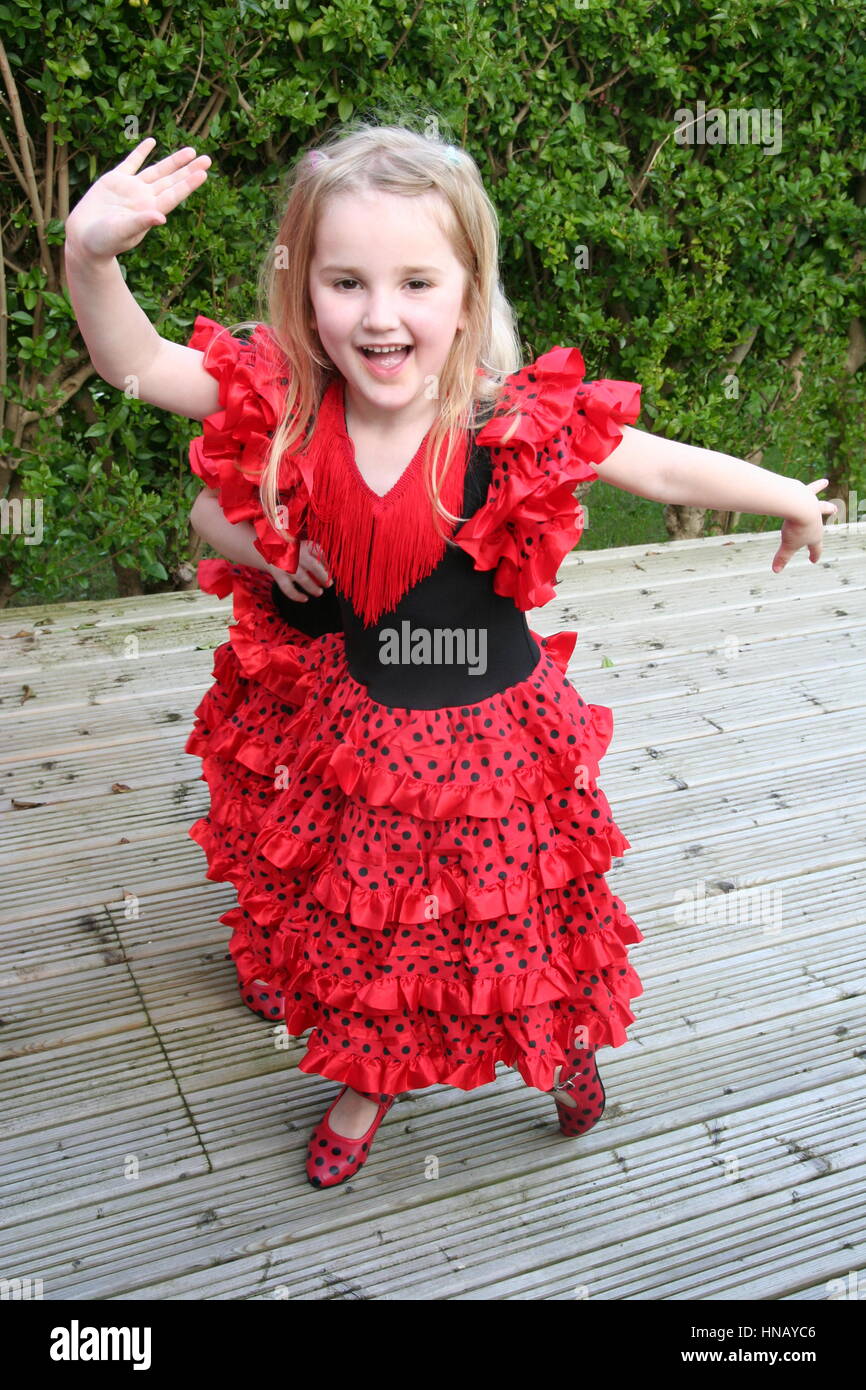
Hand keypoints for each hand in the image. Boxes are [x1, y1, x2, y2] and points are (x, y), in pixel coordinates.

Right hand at [64, 137, 210, 260]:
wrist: (84, 239)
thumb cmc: (104, 241)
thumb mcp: (123, 232)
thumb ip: (141, 223)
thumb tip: (161, 217)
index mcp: (149, 211)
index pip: (174, 195)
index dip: (189, 184)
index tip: (204, 173)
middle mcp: (144, 198)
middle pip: (171, 181)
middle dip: (189, 170)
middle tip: (207, 159)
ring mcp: (131, 188)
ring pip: (157, 171)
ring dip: (173, 161)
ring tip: (191, 151)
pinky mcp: (114, 181)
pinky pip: (131, 162)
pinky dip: (141, 152)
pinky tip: (152, 142)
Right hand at [269, 540, 332, 601]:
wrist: (266, 549)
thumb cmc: (290, 550)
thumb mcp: (303, 546)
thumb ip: (316, 556)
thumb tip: (328, 569)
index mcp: (303, 546)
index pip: (319, 554)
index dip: (326, 564)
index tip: (330, 573)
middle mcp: (296, 554)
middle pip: (314, 566)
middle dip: (323, 577)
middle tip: (329, 584)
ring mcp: (286, 565)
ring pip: (302, 579)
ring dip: (312, 587)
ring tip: (319, 592)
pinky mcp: (278, 574)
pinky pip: (288, 588)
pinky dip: (297, 595)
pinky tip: (304, 599)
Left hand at [771, 479, 838, 572]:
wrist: (800, 506)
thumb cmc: (795, 527)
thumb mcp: (787, 545)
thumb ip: (782, 558)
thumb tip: (775, 570)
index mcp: (814, 535)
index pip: (815, 548)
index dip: (814, 555)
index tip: (813, 560)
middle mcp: (816, 520)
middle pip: (820, 526)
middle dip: (822, 530)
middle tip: (833, 518)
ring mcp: (813, 507)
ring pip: (821, 506)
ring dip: (827, 505)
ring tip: (833, 505)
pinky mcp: (807, 495)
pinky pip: (814, 489)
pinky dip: (819, 486)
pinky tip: (824, 482)